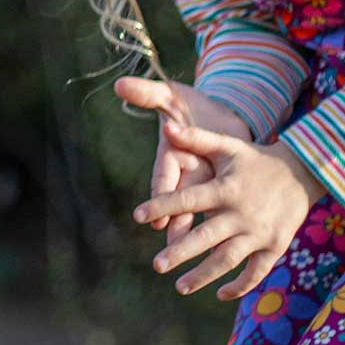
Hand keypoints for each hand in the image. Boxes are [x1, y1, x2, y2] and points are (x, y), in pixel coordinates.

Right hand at [115, 76, 252, 245]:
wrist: (223, 110)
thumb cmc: (192, 104)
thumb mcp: (171, 95)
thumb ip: (148, 92)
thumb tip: (121, 85)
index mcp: (173, 153)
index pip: (164, 177)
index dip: (160, 197)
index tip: (155, 219)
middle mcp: (186, 173)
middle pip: (179, 203)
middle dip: (175, 225)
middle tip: (170, 249)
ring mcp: (205, 183)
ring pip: (198, 212)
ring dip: (194, 234)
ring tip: (193, 259)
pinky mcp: (223, 188)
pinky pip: (218, 210)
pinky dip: (219, 229)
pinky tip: (224, 250)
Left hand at [133, 116, 325, 299]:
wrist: (302, 173)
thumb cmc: (256, 159)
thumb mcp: (228, 146)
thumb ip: (197, 138)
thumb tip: (167, 127)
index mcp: (226, 188)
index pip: (189, 199)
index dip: (162, 206)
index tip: (138, 216)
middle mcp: (241, 213)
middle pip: (206, 237)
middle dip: (180, 252)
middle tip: (156, 265)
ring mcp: (259, 232)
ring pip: (228, 260)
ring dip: (204, 276)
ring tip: (180, 287)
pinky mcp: (275, 246)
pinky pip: (257, 272)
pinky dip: (240, 286)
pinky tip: (220, 294)